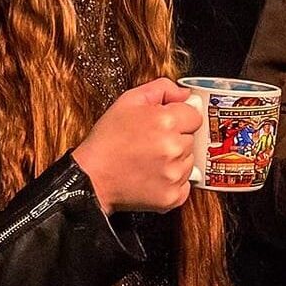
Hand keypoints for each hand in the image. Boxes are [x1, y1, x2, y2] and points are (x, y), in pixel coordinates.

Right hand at [73, 78, 204, 212]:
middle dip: (175, 138)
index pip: (195, 116)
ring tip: (148, 160)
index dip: (179, 118)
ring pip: (189, 161)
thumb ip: (162, 89)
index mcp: (166, 122)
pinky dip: (172, 181)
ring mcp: (174, 174)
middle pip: (191, 139)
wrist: (91, 177)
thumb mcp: (128, 101)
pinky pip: (185, 184)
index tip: (164, 125)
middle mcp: (174, 148)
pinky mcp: (172, 196)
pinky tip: (152, 176)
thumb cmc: (107, 140)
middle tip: (150, 143)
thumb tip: (185, 94)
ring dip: (175, 160)